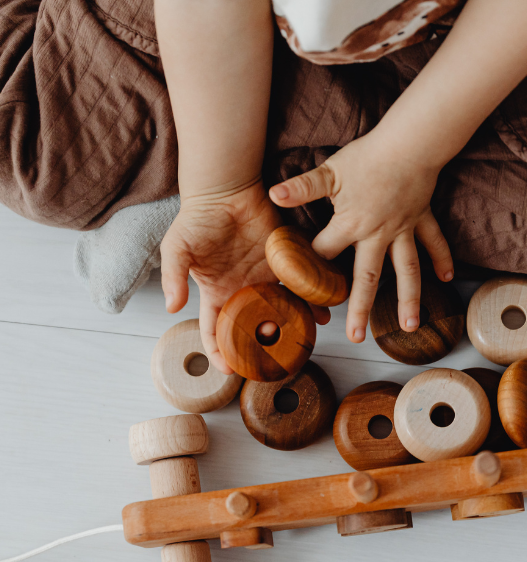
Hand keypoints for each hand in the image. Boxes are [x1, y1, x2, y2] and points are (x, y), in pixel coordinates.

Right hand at [160, 181, 330, 372]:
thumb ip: (173, 277)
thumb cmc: (197, 219)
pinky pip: (298, 286)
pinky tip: (319, 312)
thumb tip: (173, 308)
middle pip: (253, 328)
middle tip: (274, 364)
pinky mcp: (284, 263)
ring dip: (292, 327)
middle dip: (262, 347)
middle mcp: (243, 291)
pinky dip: (309, 299)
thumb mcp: (176, 248)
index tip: (230, 370)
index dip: (220, 352)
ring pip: (280, 311)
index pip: (215, 331)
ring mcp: (265, 278)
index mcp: (217, 293)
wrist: (226, 190)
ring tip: (304, 342)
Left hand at [269, 131, 453, 342]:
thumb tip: (274, 196)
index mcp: (351, 224)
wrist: (409, 144)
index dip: (308, 270)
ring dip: (409, 299)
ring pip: (407, 271)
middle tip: (355, 337)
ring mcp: (403, 231)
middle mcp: (378, 235)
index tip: (299, 292)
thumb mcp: (329, 171)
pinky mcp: (422, 219)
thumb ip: (303, 187)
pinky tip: (446, 279)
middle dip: (360, 308)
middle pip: (367, 277)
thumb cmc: (368, 156)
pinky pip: (434, 243)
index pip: (324, 253)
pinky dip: (442, 259)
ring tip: (409, 326)